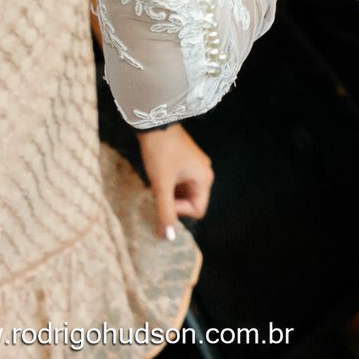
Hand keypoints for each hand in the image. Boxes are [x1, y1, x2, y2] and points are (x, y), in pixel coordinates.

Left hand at [138, 122, 212, 238]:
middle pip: (190, 201)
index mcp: (204, 178)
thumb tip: (168, 237)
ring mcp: (194, 164)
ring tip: (155, 185)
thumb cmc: (160, 152)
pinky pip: (179, 180)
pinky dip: (168, 183)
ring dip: (169, 193)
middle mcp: (203, 172)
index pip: (197, 210)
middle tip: (157, 194)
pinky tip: (155, 177)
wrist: (153, 121)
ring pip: (183, 191)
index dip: (179, 211)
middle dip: (173, 202)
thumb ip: (165, 212)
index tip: (163, 200)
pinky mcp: (184, 159)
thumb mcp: (161, 184)